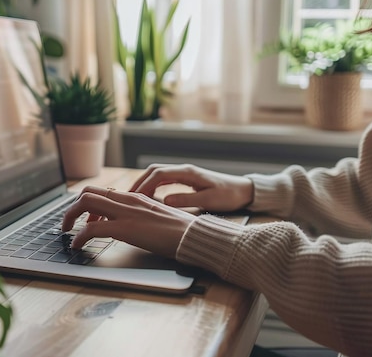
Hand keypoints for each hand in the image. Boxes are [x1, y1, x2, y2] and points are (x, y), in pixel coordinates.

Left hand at [62, 186, 195, 257]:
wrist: (194, 236)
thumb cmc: (180, 230)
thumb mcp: (156, 216)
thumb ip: (139, 215)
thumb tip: (128, 224)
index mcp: (135, 196)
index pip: (101, 190)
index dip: (86, 203)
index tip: (84, 218)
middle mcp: (127, 200)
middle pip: (88, 192)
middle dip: (72, 208)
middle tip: (68, 224)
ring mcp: (126, 212)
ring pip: (85, 203)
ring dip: (70, 218)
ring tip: (67, 233)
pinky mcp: (125, 228)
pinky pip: (92, 228)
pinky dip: (79, 236)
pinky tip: (77, 246)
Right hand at [130, 163, 253, 212]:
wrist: (244, 191)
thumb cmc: (229, 195)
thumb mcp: (208, 200)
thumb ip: (186, 200)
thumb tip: (164, 201)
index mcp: (188, 172)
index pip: (159, 174)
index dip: (144, 184)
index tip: (134, 196)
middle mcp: (184, 170)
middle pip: (154, 171)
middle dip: (139, 182)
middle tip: (127, 197)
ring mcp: (184, 174)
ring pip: (157, 175)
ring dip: (144, 184)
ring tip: (134, 198)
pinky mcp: (186, 179)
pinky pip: (164, 180)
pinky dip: (153, 186)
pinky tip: (148, 196)